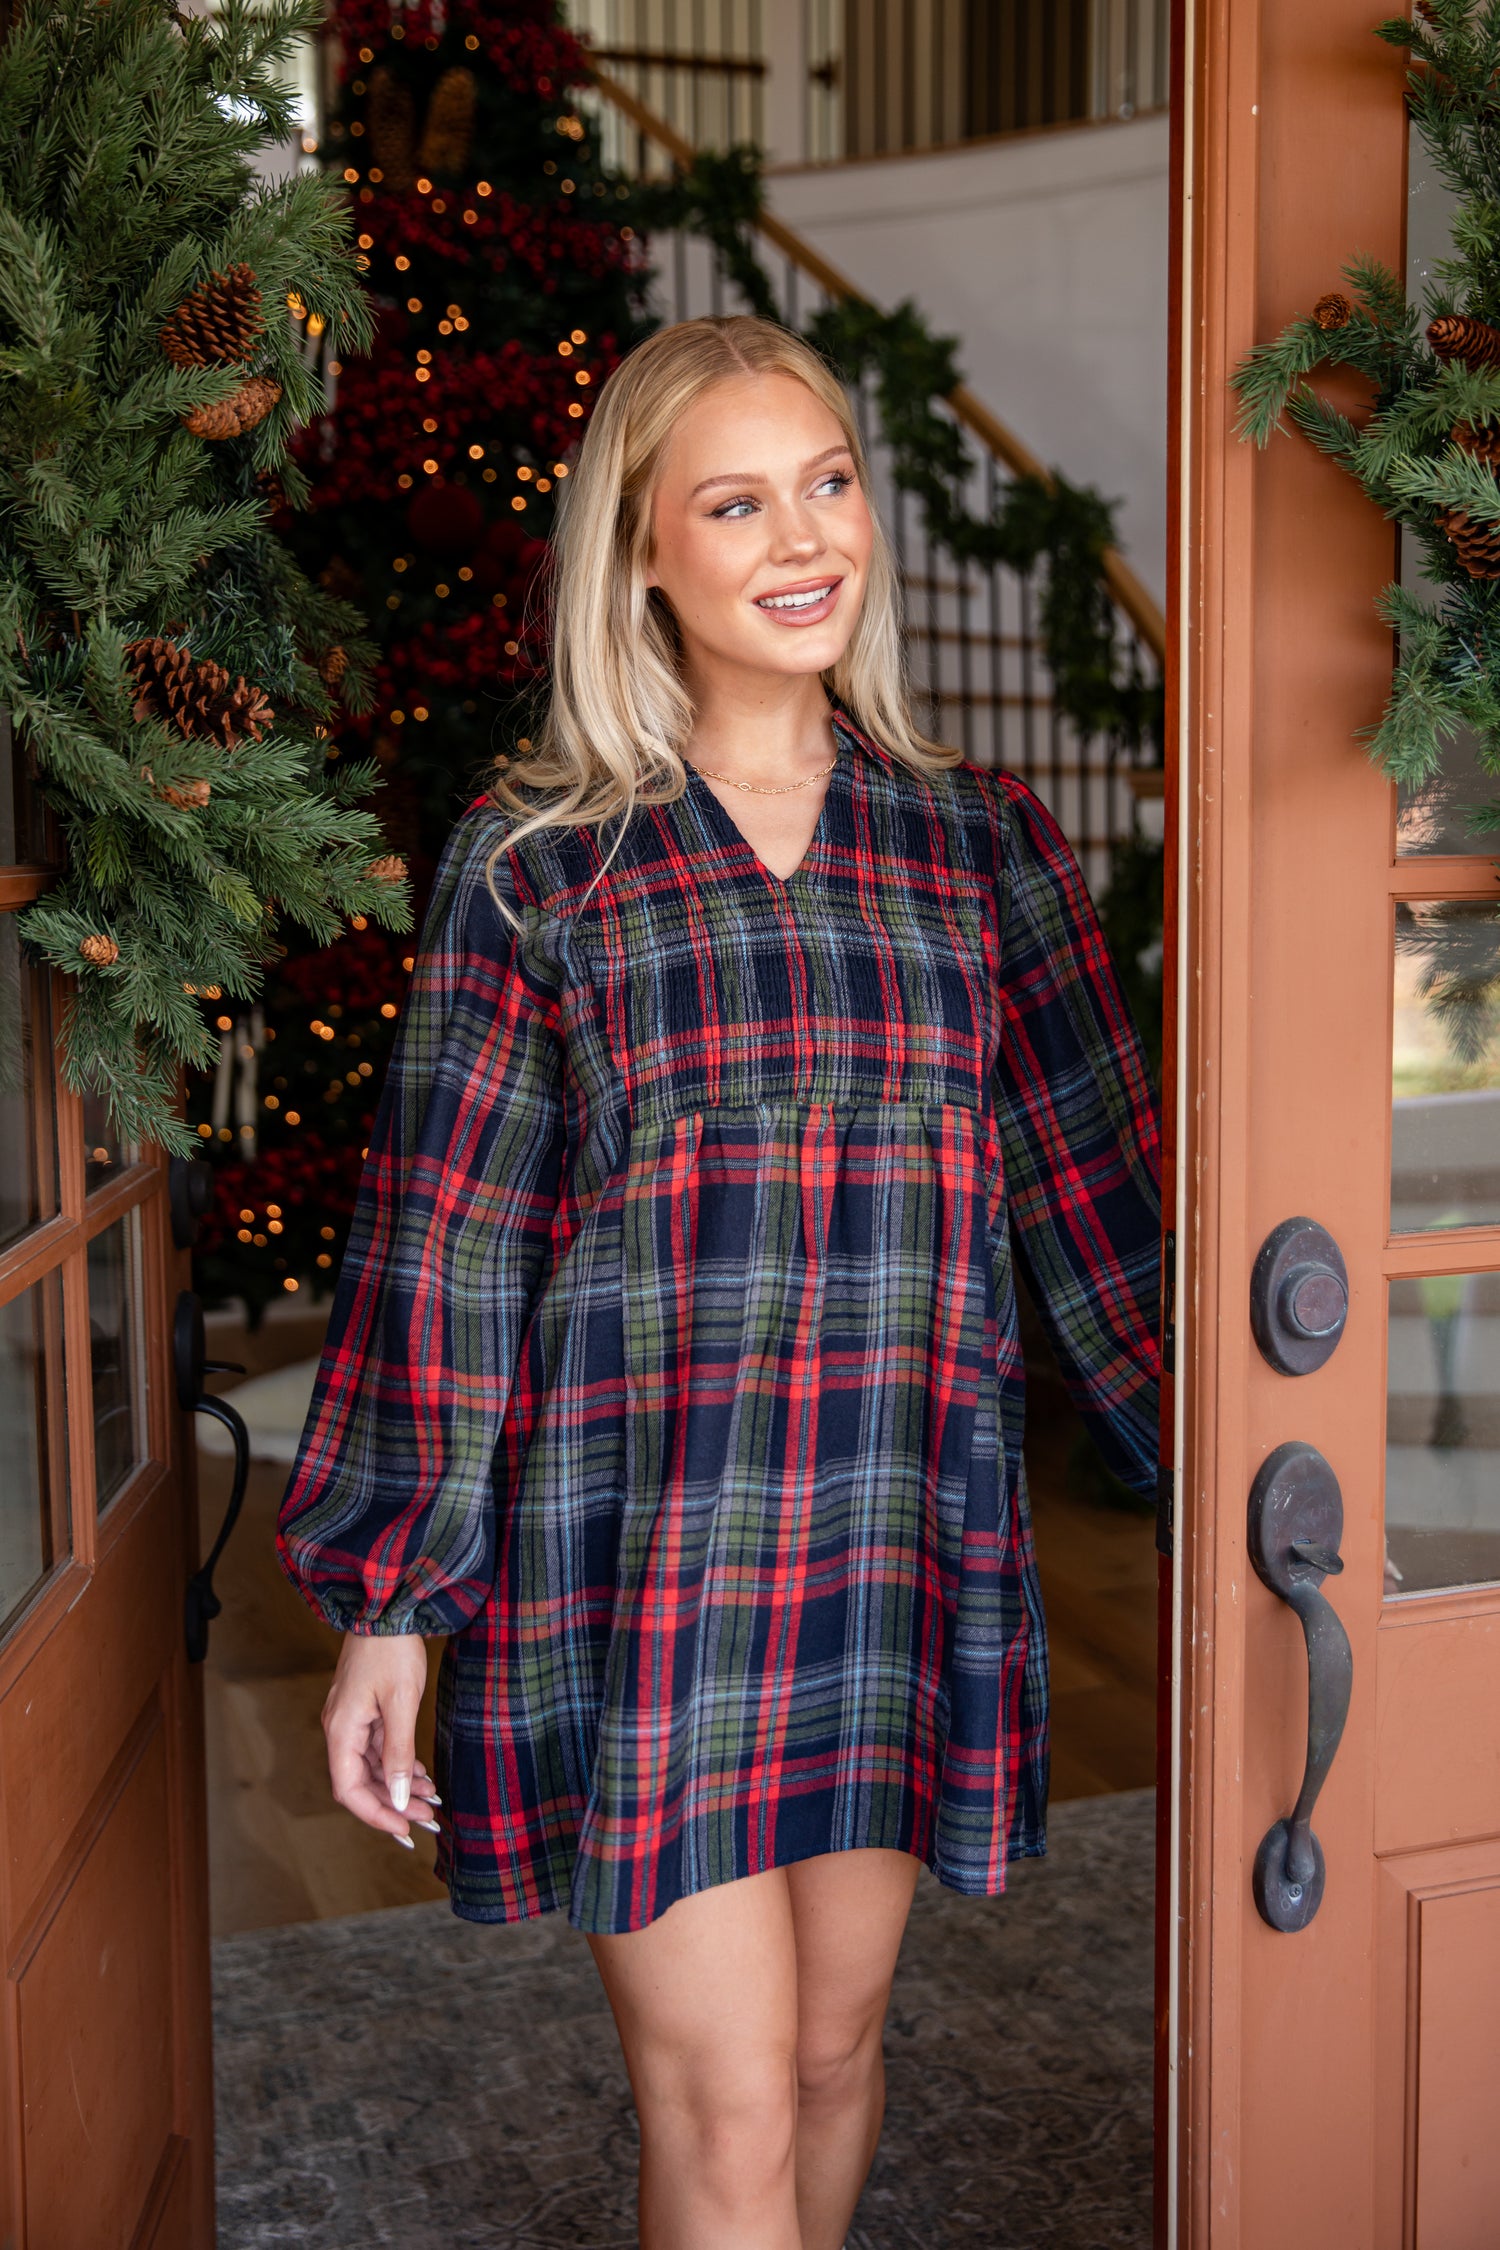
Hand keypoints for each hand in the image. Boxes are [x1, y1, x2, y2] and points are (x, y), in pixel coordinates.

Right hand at [322, 1632, 440, 1847]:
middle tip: (428, 1817)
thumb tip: (397, 1798)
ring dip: (399, 1785)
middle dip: (393, 1803)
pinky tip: (421, 1774)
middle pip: (360, 1783)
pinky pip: (378, 1749)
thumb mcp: (400, 1704)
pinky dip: (398, 1764)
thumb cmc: (392, 1650)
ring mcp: (352, 1720)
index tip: (405, 1830)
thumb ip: (398, 1753)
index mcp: (341, 1731)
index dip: (376, 1815)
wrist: (388, 1607)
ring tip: (431, 1799)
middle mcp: (340, 1729)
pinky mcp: (365, 1711)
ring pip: (372, 1767)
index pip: (349, 1790)